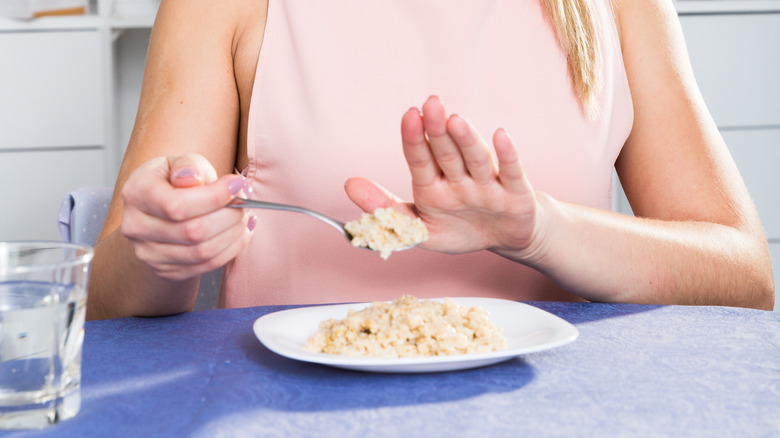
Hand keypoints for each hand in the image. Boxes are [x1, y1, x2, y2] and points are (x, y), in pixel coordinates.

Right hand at [120, 153, 255, 280]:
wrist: (160, 211)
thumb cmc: (174, 180)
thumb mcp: (179, 162)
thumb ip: (189, 166)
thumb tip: (193, 179)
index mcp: (137, 193)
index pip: (177, 205)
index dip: (214, 197)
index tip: (238, 184)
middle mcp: (136, 227)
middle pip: (193, 232)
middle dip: (229, 216)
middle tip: (245, 201)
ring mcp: (149, 253)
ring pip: (203, 252)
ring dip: (234, 234)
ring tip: (244, 215)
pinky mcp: (167, 270)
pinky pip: (207, 265)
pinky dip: (232, 249)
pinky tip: (241, 232)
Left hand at [347, 96, 542, 256]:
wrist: (506, 239)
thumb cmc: (460, 229)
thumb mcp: (420, 230)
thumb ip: (386, 209)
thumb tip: (348, 184)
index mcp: (432, 186)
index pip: (420, 159)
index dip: (414, 138)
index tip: (408, 115)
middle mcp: (459, 179)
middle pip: (446, 153)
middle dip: (437, 130)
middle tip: (430, 104)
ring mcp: (487, 184)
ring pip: (474, 159)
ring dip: (466, 139)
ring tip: (455, 120)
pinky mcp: (515, 193)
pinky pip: (510, 173)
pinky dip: (506, 155)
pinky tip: (500, 135)